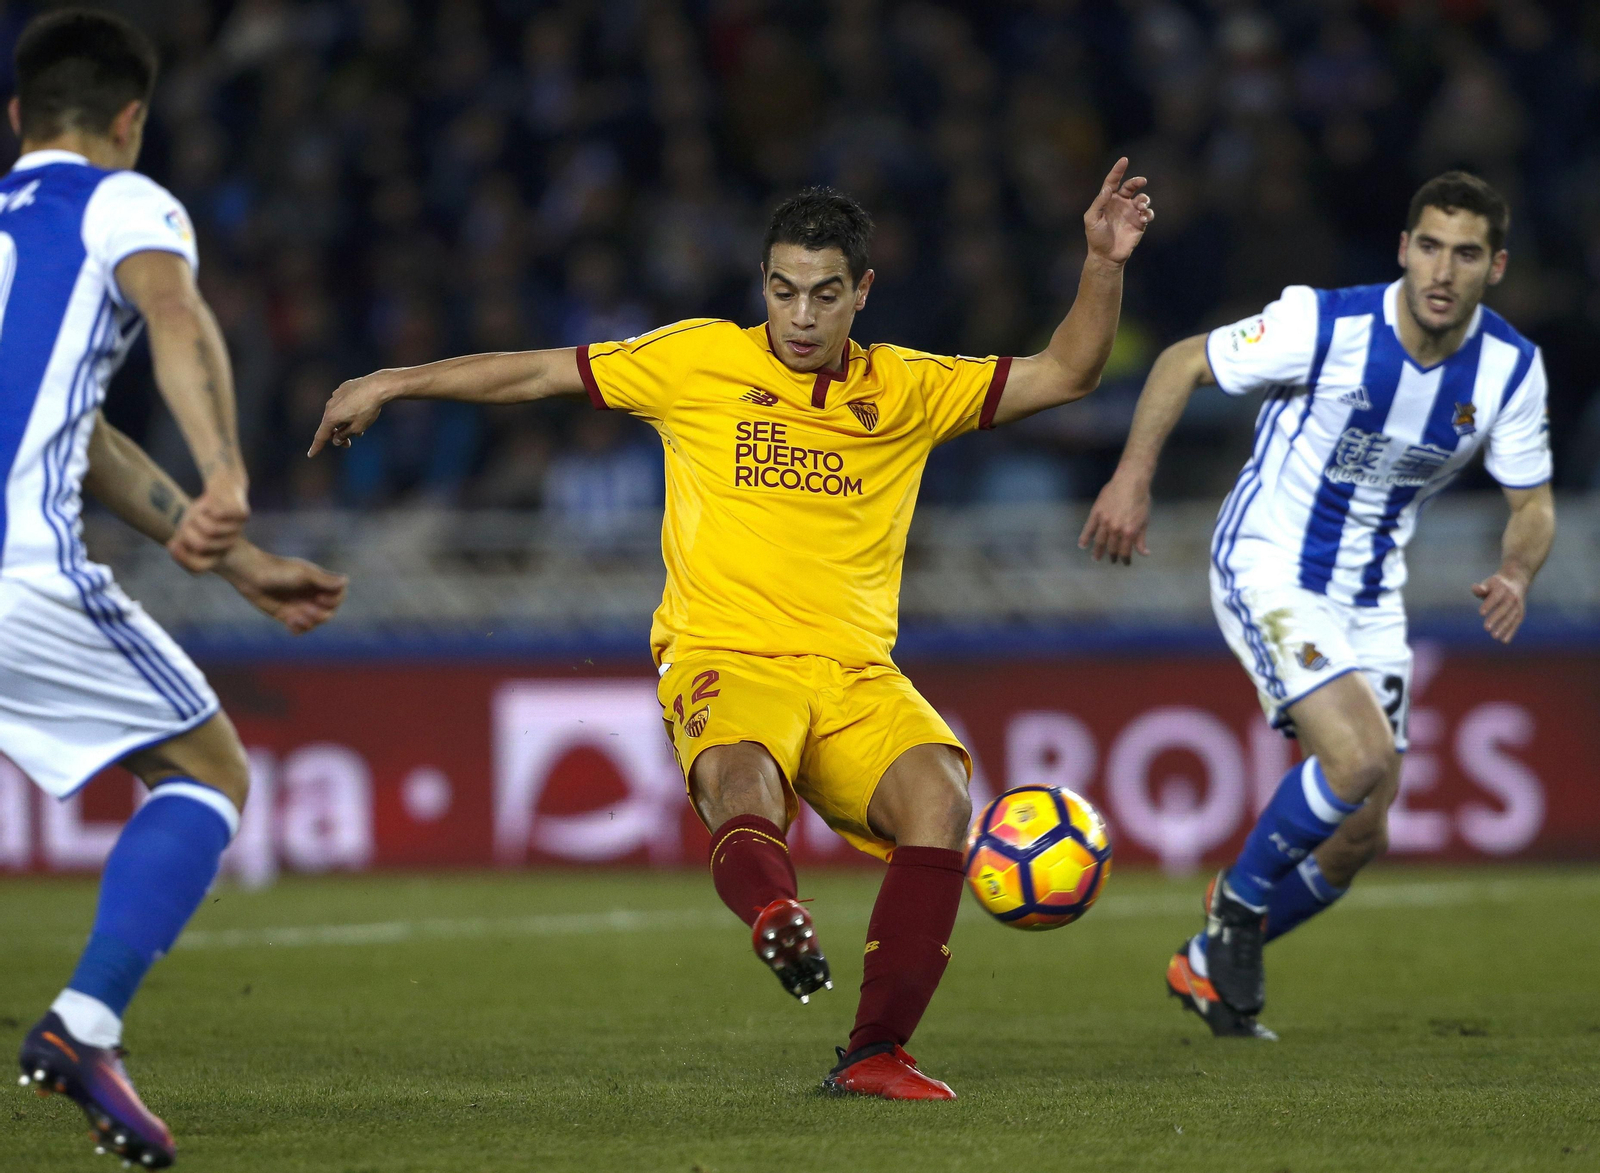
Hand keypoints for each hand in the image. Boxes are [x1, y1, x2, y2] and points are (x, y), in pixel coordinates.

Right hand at [167, 476, 248, 572]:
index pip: (198, 567)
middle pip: (200, 545)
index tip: (174, 542)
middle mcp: (228, 545)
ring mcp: (238, 531)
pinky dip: (209, 506)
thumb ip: (179, 544)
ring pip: (210, 529)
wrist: (223, 488)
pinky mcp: (243, 515)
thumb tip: (172, 547)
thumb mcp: (187, 528)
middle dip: (187, 530)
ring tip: (201, 510)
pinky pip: (220, 514)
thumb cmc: (203, 513)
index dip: (182, 557)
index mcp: (216, 553)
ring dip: (198, 516)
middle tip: (190, 520)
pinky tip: (211, 503)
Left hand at [217, 542, 347, 634]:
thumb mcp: (304, 575)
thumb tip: (346, 581)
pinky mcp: (287, 615)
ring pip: (316, 622)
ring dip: (309, 624)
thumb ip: (324, 580)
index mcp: (319, 583)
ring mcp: (300, 605)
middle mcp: (311, 594)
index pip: (338, 596)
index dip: (334, 601)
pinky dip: (298, 629)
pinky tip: (288, 623)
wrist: (250, 575)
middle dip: (320, 615)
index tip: (319, 596)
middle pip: (329, 612)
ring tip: (295, 618)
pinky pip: (300, 628)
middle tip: (306, 610)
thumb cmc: (278, 571)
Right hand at [308, 371, 397, 456]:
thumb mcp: (357, 427)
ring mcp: (336, 396)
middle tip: (348, 445)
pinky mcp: (343, 389)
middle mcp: (330, 406)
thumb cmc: (368, 408)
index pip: (321, 436)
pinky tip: (360, 412)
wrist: (377, 386)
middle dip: (338, 436)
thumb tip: (336, 439)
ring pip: (337, 414)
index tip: (310, 455)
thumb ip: (344, 435)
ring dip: (345, 424)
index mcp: (331, 417)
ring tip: (359, 430)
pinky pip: (343, 404)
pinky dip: (348, 412)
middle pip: (330, 425)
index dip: (316, 447)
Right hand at [1078, 472, 1150, 564]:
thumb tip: (1144, 553)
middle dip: (1112, 556)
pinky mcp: (1096, 513)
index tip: (1125, 563)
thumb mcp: (1145, 520)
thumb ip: (1141, 538)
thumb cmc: (1141, 499)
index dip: (1125, 559)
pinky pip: (1088, 528)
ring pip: (1099, 541)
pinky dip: (1085, 538)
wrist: (1131, 481)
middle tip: (1112, 560)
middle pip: (1111, 548)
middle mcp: (1115, 529)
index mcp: (1129, 532)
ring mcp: (1104, 522)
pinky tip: (1082, 545)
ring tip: (1096, 558)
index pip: (1125, 551)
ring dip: (1097, 551)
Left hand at [1084, 157, 1153, 265]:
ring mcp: (1131, 212)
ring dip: (1144, 199)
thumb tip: (1108, 188)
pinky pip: (1148, 213)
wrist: (1106, 256)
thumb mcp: (1091, 219)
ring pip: (1143, 198)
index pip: (1113, 181)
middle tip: (1142, 182)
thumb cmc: (1096, 237)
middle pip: (1131, 186)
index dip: (1118, 170)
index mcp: (1108, 200)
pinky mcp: (1140, 223)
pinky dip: (1148, 213)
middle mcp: (1121, 203)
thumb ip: (1099, 203)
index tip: (1124, 160)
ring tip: (1141, 205)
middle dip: (1137, 181)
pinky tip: (1144, 217)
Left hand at [1471, 572, 1526, 643]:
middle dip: (1495, 618)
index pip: (1495, 597)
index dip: (1488, 604)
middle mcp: (1512, 596)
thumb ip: (1481, 588)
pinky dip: (1511, 631)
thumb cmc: (1496, 585)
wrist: (1516, 581)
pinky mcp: (1521, 612)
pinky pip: (1516, 622)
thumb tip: (1475, 588)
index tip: (1480, 613)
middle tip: (1486, 628)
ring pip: (1511, 617)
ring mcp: (1518, 605)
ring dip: (1504, 627)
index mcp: (1502, 588)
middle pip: (1504, 608)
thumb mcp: (1488, 583)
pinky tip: (1504, 640)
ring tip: (1494, 636)